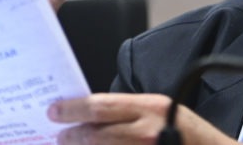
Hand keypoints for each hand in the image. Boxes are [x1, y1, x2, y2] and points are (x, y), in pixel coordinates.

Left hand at [48, 93, 237, 144]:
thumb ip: (130, 111)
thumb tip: (92, 114)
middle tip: (59, 135)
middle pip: (95, 134)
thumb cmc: (188, 134)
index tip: (54, 111)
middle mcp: (147, 130)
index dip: (72, 109)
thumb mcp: (163, 109)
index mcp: (150, 107)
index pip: (100, 105)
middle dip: (72, 135)